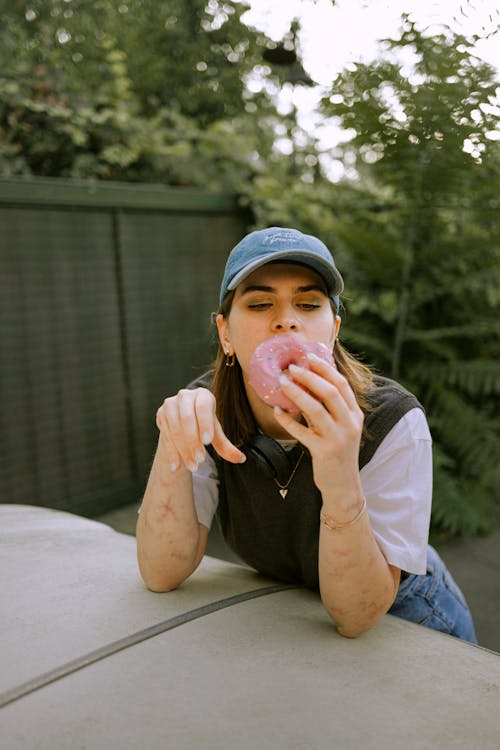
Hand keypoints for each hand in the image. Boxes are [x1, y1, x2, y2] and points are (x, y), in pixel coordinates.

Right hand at [156, 387, 245, 472]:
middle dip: (193, 441)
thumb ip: (226, 446)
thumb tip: (241, 459)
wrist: (183, 420)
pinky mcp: (160, 414)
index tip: (207, 442)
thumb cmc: (204, 424)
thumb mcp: (215, 433)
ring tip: (193, 466)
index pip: (203, 407)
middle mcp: (185, 396)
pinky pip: (166, 435)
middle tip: (201, 459)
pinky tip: (176, 467)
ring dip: (183, 450)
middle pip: (187, 419)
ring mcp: (171, 404)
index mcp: (203, 395)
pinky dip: (171, 452)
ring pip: (175, 429)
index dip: (205, 424)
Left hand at [272, 354, 363, 495]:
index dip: (325, 368)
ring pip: (315, 410)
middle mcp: (350, 424)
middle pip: (330, 392)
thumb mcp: (340, 427)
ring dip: (297, 394)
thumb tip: (308, 383)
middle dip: (309, 377)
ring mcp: (338, 439)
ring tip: (281, 383)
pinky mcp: (324, 452)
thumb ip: (329, 408)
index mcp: (355, 414)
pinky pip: (302, 432)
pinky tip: (277, 411)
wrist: (343, 485)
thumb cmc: (338, 451)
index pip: (342, 385)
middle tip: (291, 368)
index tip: (308, 357)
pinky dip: (288, 420)